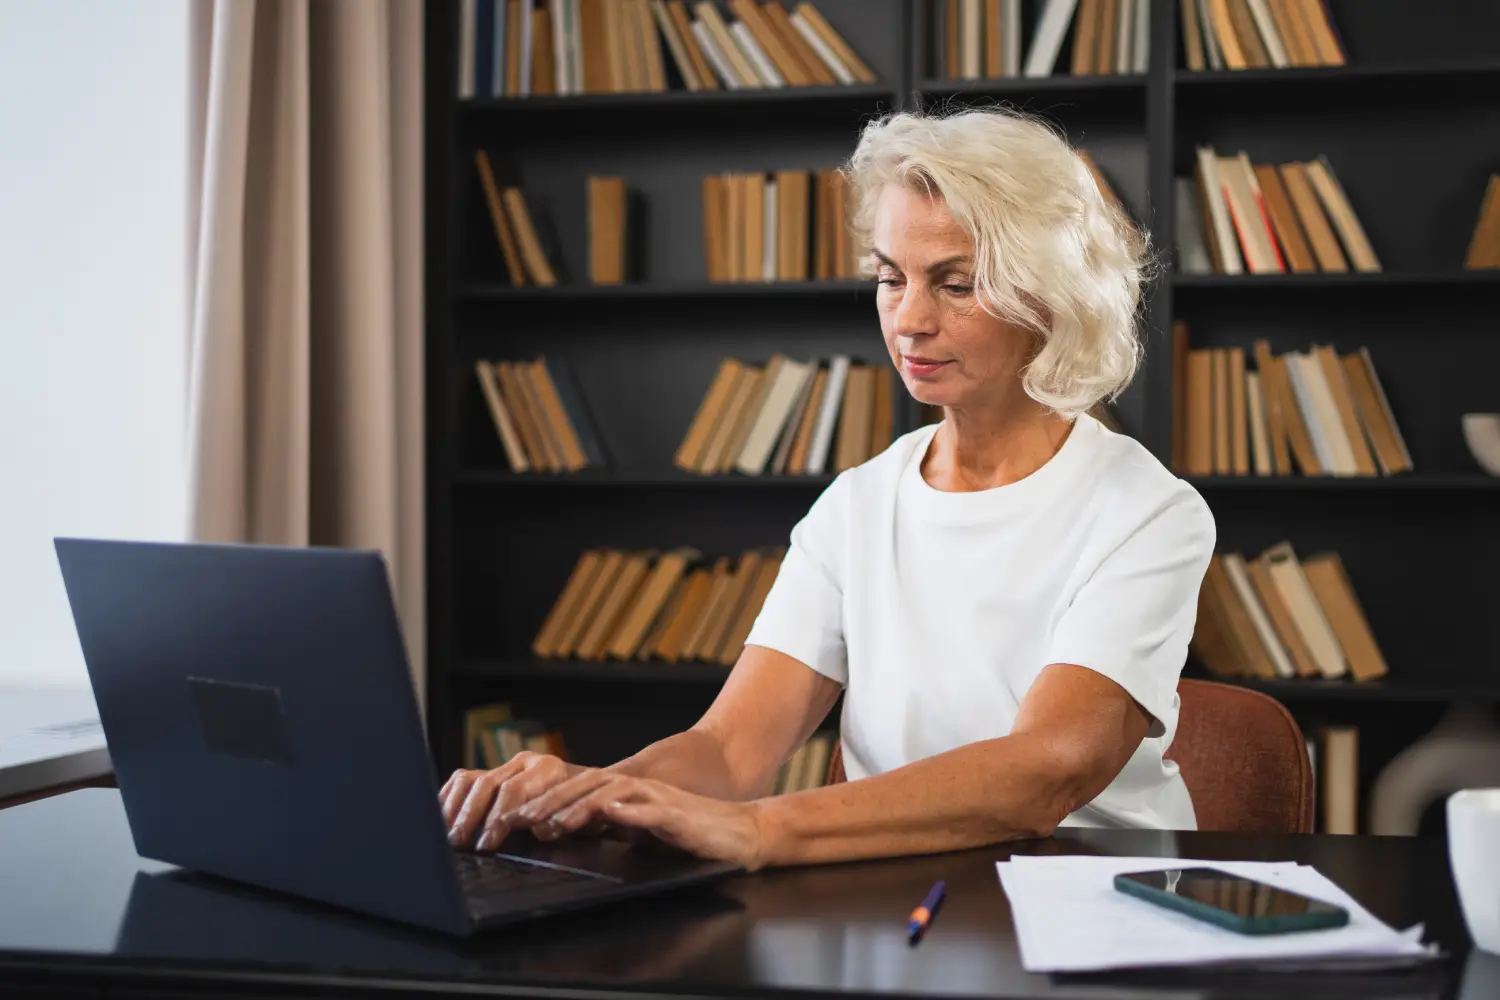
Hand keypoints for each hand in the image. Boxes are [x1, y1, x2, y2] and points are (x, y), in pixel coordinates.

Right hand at [439, 752, 589, 851]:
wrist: (594, 791)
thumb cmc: (588, 811)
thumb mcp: (582, 818)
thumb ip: (559, 821)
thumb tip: (535, 829)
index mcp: (549, 769)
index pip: (513, 790)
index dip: (497, 819)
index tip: (487, 845)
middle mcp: (526, 762)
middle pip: (487, 784)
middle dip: (471, 817)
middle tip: (460, 844)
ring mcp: (508, 765)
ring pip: (472, 780)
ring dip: (456, 810)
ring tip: (448, 837)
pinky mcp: (494, 772)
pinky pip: (464, 779)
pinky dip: (450, 798)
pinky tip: (442, 818)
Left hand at [506, 770, 767, 869]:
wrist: (738, 834)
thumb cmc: (689, 836)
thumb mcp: (641, 833)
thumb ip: (611, 827)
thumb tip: (570, 832)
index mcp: (625, 794)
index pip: (577, 790)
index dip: (544, 801)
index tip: (515, 818)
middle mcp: (637, 789)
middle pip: (584, 786)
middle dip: (548, 802)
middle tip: (518, 820)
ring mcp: (656, 799)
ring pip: (608, 794)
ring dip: (576, 807)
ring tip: (550, 823)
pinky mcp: (676, 814)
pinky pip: (647, 809)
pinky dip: (625, 811)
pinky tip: (607, 814)